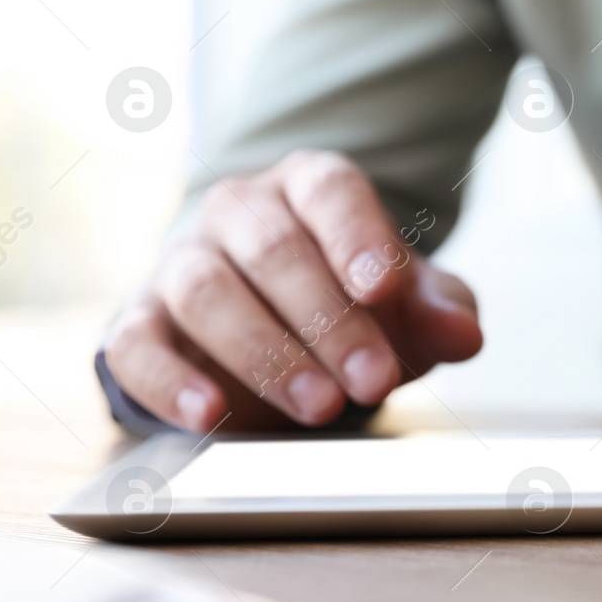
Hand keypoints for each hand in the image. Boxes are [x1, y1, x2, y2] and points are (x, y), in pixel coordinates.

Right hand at [104, 150, 481, 432]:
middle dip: (329, 320)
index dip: (357, 235)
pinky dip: (169, 381)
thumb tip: (466, 333)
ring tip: (320, 406)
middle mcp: (240, 212)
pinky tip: (209, 414)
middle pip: (274, 249)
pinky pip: (135, 344)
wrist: (275, 324)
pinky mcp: (140, 319)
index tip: (385, 288)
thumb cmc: (350, 301)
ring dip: (265, 352)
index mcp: (309, 187)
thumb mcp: (409, 304)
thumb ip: (440, 310)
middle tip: (373, 380)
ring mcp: (181, 261)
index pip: (330, 190)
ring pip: (206, 291)